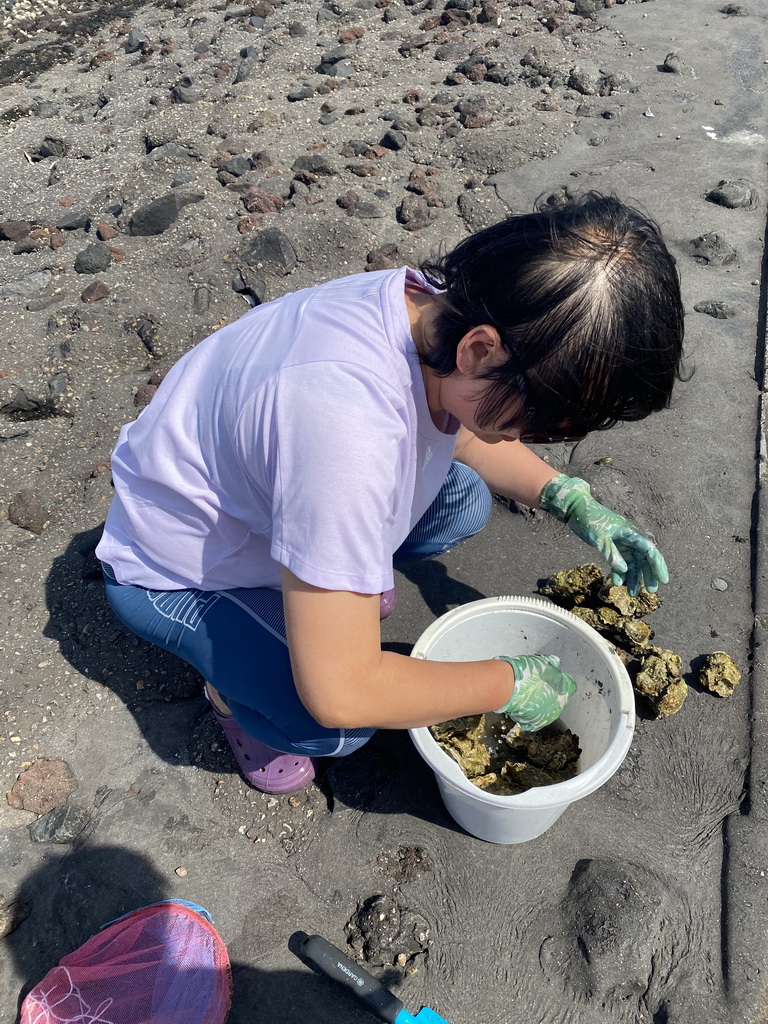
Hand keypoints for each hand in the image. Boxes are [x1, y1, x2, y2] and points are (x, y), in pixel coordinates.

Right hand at [495, 654, 575, 731]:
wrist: (509, 687)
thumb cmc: (526, 673)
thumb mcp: (541, 661)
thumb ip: (551, 662)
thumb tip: (555, 662)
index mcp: (565, 688)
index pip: (569, 686)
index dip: (560, 682)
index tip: (551, 678)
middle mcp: (560, 704)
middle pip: (559, 699)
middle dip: (551, 694)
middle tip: (537, 687)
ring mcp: (549, 716)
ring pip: (548, 711)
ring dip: (541, 705)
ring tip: (528, 697)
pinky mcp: (537, 723)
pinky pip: (536, 721)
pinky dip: (531, 716)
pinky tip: (523, 708)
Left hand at [539, 473, 667, 596]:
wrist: (576, 509)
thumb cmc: (590, 519)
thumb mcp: (600, 538)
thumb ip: (611, 554)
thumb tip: (624, 571)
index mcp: (631, 533)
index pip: (650, 551)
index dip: (658, 566)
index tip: (663, 581)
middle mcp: (630, 539)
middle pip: (644, 559)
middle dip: (648, 575)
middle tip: (650, 591)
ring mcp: (622, 543)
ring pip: (632, 563)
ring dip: (633, 577)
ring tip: (632, 593)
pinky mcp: (613, 546)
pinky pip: (620, 562)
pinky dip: (620, 572)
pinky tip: (617, 582)